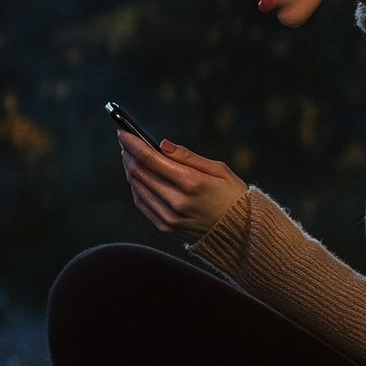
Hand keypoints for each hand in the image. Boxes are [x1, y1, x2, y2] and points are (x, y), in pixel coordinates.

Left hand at [118, 131, 247, 243]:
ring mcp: (169, 217)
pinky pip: (142, 203)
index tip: (123, 132)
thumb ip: (188, 157)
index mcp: (191, 182)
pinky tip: (138, 177)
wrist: (242, 233)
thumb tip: (161, 144)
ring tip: (130, 156)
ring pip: (137, 187)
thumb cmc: (233, 195)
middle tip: (125, 141)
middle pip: (140, 172)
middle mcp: (176, 201)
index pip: (150, 159)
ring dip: (130, 169)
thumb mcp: (218, 169)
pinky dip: (136, 187)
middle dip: (129, 154)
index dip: (133, 144)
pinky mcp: (166, 228)